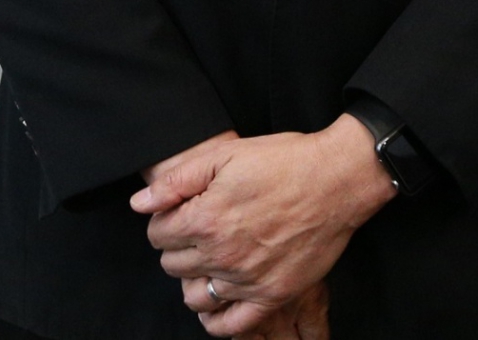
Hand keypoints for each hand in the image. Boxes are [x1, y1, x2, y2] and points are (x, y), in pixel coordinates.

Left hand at [132, 119, 391, 334]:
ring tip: (211, 259)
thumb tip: (139, 204)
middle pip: (173, 265)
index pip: (157, 235)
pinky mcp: (272, 295)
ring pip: (195, 296)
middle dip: (178, 247)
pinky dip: (217, 320)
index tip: (182, 211)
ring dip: (195, 279)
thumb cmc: (284, 161)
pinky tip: (219, 299)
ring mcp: (247, 279)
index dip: (165, 220)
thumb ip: (178, 181)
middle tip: (199, 230)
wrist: (338, 180)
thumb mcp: (226, 154)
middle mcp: (223, 254)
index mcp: (206, 218)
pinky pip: (230, 325)